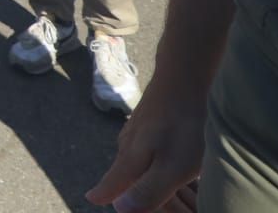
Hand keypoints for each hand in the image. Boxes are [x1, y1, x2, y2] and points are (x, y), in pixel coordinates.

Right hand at [86, 75, 207, 212]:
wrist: (184, 76)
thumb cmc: (183, 126)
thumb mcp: (173, 167)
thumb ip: (148, 190)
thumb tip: (118, 209)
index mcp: (129, 160)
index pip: (110, 185)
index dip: (104, 196)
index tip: (93, 200)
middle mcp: (126, 145)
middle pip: (121, 175)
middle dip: (127, 189)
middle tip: (142, 200)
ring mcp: (135, 129)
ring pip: (132, 158)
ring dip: (139, 172)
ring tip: (151, 180)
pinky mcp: (147, 119)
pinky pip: (143, 145)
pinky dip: (148, 155)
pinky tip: (160, 153)